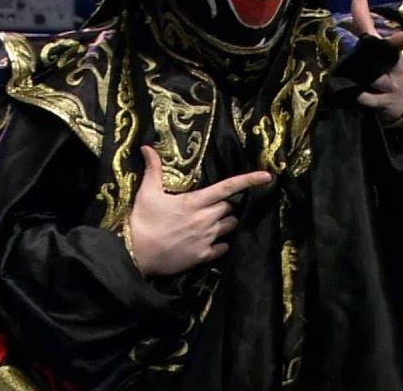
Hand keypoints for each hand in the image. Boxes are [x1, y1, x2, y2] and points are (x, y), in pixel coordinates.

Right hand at [128, 144, 272, 276]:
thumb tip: (147, 147)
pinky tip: (210, 241)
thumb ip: (153, 169)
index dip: (249, 180)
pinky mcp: (203, 256)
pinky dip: (220, 243)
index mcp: (195, 201)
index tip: (267, 176)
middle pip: (230, 207)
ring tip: (210, 222)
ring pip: (230, 226)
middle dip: (226, 204)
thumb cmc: (142, 220)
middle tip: (210, 205)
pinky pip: (223, 247)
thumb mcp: (147, 192)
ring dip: (225, 222)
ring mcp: (207, 238)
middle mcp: (205, 219)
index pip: (228, 187)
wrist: (136, 254)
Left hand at [350, 0, 402, 122]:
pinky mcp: (381, 105)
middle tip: (368, 40)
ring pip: (377, 80)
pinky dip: (357, 96)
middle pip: (389, 58)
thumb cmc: (387, 69)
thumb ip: (365, 23)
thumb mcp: (381, 47)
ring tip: (347, 71)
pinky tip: (345, 92)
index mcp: (394, 53)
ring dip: (364, 76)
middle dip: (381, 49)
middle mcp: (394, 70)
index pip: (402, 41)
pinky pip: (368, 100)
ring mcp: (389, 88)